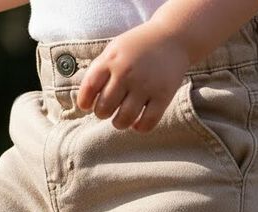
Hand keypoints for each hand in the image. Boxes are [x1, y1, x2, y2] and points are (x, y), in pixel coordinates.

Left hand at [76, 20, 190, 132]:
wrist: (173, 38)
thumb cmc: (138, 48)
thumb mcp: (114, 50)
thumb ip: (99, 71)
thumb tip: (85, 102)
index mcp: (111, 60)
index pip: (88, 89)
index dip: (85, 102)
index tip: (88, 106)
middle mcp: (127, 72)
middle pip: (104, 109)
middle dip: (102, 113)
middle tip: (109, 109)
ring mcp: (146, 85)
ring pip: (124, 120)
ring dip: (119, 123)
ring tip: (121, 118)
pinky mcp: (163, 96)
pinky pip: (146, 124)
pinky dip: (139, 127)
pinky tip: (137, 122)